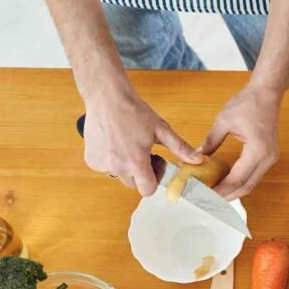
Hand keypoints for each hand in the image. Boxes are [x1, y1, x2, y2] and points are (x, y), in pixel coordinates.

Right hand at [83, 89, 201, 195]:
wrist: (106, 97)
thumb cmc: (134, 111)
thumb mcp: (161, 129)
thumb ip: (180, 148)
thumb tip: (198, 160)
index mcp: (136, 162)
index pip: (147, 190)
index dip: (153, 179)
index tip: (155, 164)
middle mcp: (117, 167)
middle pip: (133, 184)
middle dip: (140, 172)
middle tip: (142, 152)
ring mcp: (101, 164)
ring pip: (119, 175)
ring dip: (125, 166)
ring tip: (128, 144)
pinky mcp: (91, 159)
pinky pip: (105, 167)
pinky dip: (111, 159)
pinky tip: (114, 142)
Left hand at [202, 84, 283, 200]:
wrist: (267, 93)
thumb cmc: (248, 103)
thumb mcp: (223, 122)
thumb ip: (210, 142)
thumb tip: (196, 157)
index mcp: (257, 150)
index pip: (237, 178)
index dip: (221, 190)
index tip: (205, 195)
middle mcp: (267, 158)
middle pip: (247, 186)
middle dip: (228, 196)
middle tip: (209, 201)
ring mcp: (270, 158)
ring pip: (252, 183)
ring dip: (234, 190)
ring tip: (216, 194)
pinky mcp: (269, 156)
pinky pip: (254, 174)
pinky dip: (240, 181)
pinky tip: (227, 182)